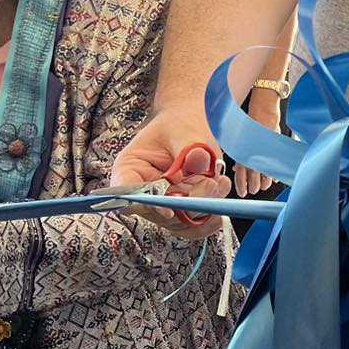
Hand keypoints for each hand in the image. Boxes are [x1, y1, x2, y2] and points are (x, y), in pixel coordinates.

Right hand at [113, 115, 229, 236]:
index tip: (170, 208)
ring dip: (202, 209)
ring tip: (220, 182)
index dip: (147, 204)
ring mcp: (162, 203)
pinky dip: (209, 218)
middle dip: (187, 205)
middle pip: (157, 213)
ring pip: (178, 222)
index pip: (128, 193)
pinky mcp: (181, 209)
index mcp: (130, 168)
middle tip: (211, 184)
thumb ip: (189, 148)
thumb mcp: (184, 130)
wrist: (193, 124)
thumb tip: (197, 163)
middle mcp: (142, 191)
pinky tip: (220, 199)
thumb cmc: (181, 122)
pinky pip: (192, 225)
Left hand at [235, 91, 282, 195]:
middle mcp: (252, 154)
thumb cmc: (250, 125)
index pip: (240, 174)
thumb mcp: (240, 140)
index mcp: (242, 153)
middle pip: (253, 176)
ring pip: (264, 172)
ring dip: (265, 181)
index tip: (243, 193)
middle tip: (256, 190)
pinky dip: (275, 172)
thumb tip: (236, 168)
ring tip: (265, 186)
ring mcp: (264, 152)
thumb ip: (239, 156)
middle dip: (254, 186)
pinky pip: (275, 164)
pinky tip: (275, 178)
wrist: (263, 113)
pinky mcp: (274, 148)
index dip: (241, 185)